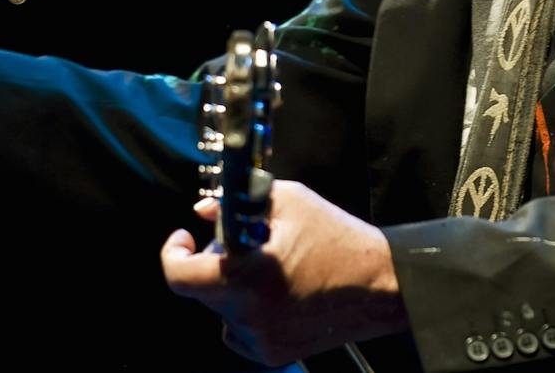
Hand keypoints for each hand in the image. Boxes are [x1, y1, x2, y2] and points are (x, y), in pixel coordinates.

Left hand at [161, 179, 407, 365]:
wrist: (380, 284)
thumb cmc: (339, 239)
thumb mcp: (289, 201)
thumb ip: (240, 203)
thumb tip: (205, 210)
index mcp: (247, 277)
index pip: (180, 276)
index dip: (174, 253)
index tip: (185, 238)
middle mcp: (248, 314)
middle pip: (201, 288)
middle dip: (212, 261)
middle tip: (240, 242)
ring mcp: (261, 339)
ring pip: (220, 309)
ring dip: (230, 286)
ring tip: (266, 267)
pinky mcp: (273, 353)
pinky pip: (239, 329)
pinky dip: (246, 310)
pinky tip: (274, 291)